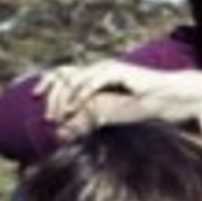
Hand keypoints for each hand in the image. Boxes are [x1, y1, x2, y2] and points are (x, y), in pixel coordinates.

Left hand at [36, 59, 166, 124]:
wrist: (168, 97)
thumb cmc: (143, 106)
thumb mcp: (110, 113)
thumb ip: (89, 118)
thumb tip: (66, 132)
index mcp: (94, 74)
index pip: (62, 73)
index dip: (45, 83)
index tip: (34, 97)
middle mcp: (97, 68)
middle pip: (63, 74)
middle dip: (52, 97)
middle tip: (48, 117)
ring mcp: (106, 68)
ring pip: (74, 80)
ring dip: (63, 99)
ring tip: (60, 116)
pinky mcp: (116, 71)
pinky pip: (91, 83)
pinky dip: (80, 96)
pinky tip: (74, 110)